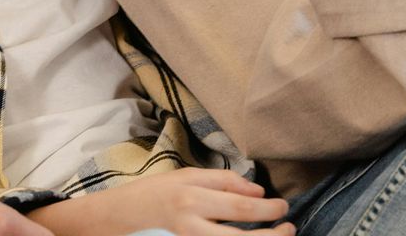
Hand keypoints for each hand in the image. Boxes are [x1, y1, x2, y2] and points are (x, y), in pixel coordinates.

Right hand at [26, 169, 292, 235]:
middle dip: (272, 227)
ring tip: (281, 235)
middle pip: (242, 228)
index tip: (281, 204)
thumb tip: (257, 190)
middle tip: (289, 224)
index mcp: (192, 193)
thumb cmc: (153, 194)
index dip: (267, 206)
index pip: (239, 201)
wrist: (117, 219)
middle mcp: (191, 220)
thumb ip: (221, 181)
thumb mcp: (185, 176)